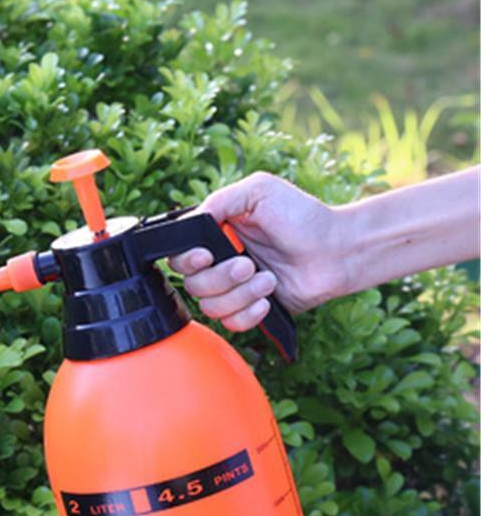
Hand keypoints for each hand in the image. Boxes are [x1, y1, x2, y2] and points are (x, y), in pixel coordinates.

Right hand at [169, 172, 346, 331]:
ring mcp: (235, 289)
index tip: (206, 255)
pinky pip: (232, 324)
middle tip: (249, 264)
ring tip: (268, 279)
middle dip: (221, 278)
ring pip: (211, 307)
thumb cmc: (302, 216)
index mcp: (215, 236)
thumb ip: (220, 200)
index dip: (187, 261)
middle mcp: (220, 264)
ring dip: (240, 294)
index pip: (179, 257)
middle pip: (193, 285)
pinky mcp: (252, 310)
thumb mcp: (259, 191)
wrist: (336, 249)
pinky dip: (249, 314)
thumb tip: (193, 220)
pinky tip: (268, 299)